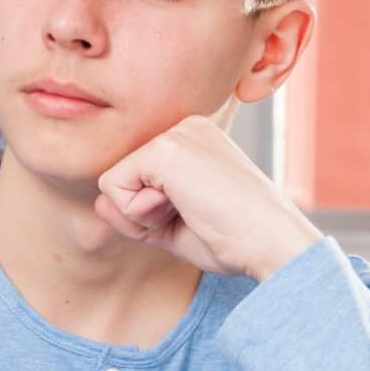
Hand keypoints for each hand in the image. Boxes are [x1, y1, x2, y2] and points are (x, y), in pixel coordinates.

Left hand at [93, 116, 320, 281]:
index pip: (135, 180)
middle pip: (121, 179)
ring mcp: (176, 133)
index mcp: (192, 141)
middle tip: (195, 215)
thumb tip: (99, 202)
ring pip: (113, 183)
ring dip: (143, 214)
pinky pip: (113, 187)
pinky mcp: (166, 148)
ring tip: (192, 209)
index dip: (151, 214)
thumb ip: (135, 213)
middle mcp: (184, 127)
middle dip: (144, 214)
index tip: (198, 215)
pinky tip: (182, 207)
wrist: (271, 243)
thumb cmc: (234, 240)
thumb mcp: (174, 226)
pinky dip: (139, 213)